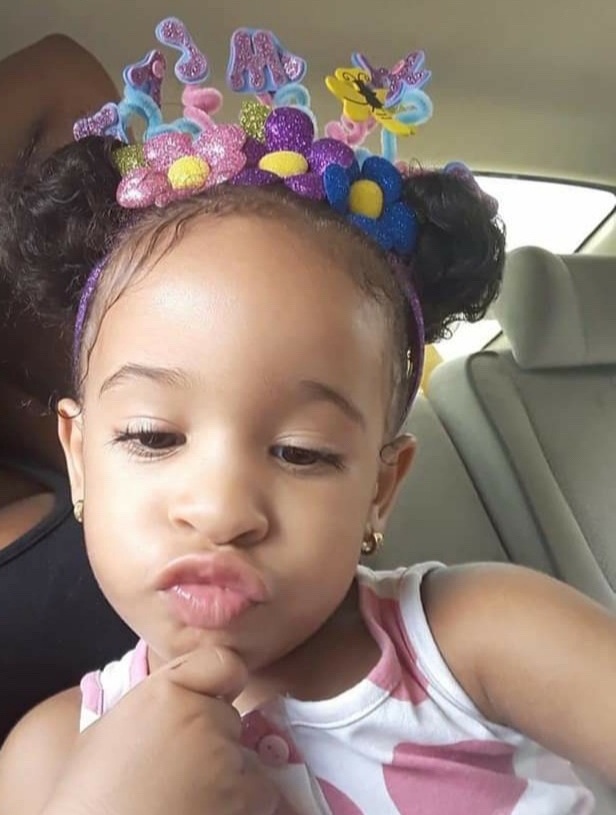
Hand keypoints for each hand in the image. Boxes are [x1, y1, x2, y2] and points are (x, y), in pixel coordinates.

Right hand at [42, 646, 279, 814]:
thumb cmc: (88, 799)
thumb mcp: (108, 733)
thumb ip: (153, 706)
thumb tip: (175, 705)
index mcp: (165, 691)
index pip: (223, 663)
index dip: (221, 684)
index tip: (214, 700)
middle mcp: (200, 715)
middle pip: (229, 719)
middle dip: (214, 742)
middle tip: (180, 775)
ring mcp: (223, 755)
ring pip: (245, 759)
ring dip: (228, 779)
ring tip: (188, 803)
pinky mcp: (241, 796)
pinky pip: (262, 795)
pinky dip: (243, 808)